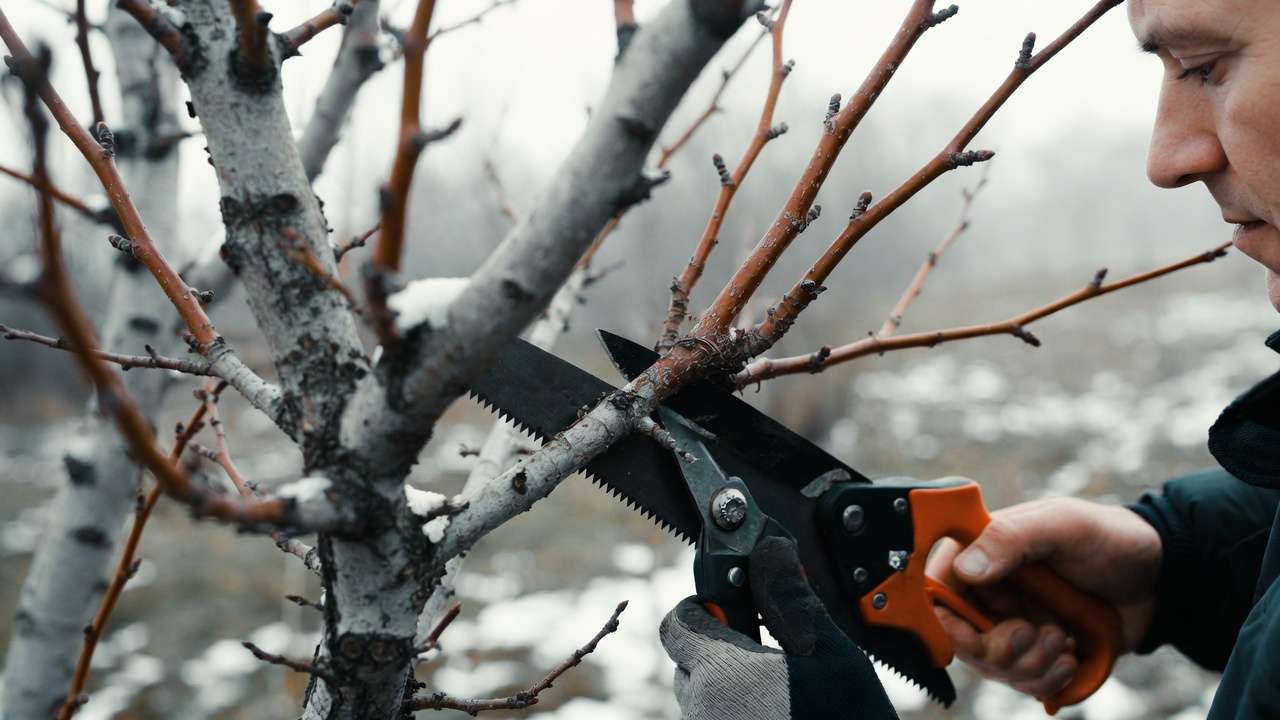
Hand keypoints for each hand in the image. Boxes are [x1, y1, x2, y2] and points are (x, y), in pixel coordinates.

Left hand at [660, 536, 898, 719]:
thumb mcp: (829, 655)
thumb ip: (792, 600)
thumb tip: (771, 550)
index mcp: (719, 675)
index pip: (678, 622)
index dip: (703, 604)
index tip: (737, 603)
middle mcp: (702, 711)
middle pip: (687, 660)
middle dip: (719, 644)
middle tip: (767, 643)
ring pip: (701, 695)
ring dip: (729, 681)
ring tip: (780, 682)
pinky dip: (738, 709)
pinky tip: (779, 708)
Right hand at [925, 497, 1161, 698]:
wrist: (1159, 577)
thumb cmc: (1109, 538)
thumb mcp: (1063, 526)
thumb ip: (1012, 538)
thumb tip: (966, 566)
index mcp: (982, 554)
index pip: (938, 591)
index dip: (948, 619)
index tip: (975, 633)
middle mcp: (990, 592)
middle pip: (961, 639)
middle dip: (998, 649)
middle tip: (1033, 634)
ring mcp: (1012, 624)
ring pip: (992, 667)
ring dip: (1029, 664)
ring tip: (1063, 641)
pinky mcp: (1036, 652)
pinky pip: (1022, 682)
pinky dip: (1047, 679)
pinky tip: (1071, 657)